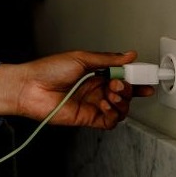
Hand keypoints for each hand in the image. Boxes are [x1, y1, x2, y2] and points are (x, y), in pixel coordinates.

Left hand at [0, 50, 155, 128]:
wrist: (30, 87)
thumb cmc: (48, 70)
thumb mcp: (81, 57)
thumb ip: (107, 59)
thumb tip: (129, 55)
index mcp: (95, 74)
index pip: (122, 77)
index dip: (135, 78)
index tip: (145, 77)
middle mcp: (96, 90)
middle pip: (125, 93)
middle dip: (128, 89)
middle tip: (119, 83)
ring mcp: (93, 105)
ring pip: (121, 108)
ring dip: (122, 101)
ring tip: (110, 93)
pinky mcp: (88, 118)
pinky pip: (110, 121)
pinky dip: (113, 114)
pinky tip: (104, 104)